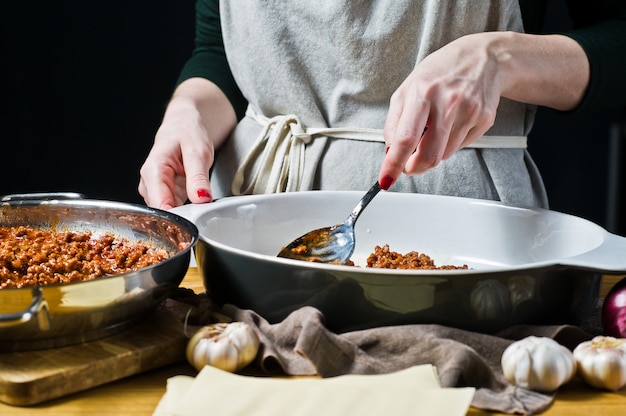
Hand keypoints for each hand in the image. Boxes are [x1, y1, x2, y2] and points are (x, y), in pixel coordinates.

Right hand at [138, 78, 235, 208]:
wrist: (185, 123)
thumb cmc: (188, 132)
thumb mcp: (198, 152)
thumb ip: (198, 178)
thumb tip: (201, 199)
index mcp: (154, 169)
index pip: (159, 203)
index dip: (175, 216)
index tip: (193, 220)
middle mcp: (150, 181)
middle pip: (161, 211)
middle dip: (180, 217)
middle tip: (201, 216)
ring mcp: (156, 188)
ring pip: (167, 211)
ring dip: (184, 214)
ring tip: (199, 207)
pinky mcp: (165, 192)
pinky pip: (174, 207)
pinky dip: (185, 209)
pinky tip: (195, 206)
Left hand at [378, 32, 589, 188]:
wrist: (484, 58)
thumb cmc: (441, 72)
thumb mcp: (407, 88)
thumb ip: (394, 121)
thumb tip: (390, 152)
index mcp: (423, 92)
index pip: (405, 138)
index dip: (394, 164)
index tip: (386, 179)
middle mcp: (447, 103)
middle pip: (428, 156)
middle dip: (414, 167)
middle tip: (408, 165)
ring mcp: (469, 112)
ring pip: (444, 155)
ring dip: (433, 152)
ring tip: (434, 130)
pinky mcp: (484, 120)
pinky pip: (460, 147)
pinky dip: (449, 144)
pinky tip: (452, 124)